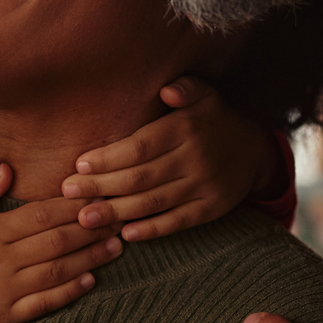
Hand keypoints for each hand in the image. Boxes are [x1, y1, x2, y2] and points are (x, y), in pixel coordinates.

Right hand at [0, 164, 121, 322]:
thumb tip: (8, 167)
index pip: (41, 214)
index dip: (73, 206)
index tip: (97, 196)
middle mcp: (1, 260)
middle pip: (56, 241)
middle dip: (90, 228)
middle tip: (118, 217)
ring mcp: (5, 290)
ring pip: (56, 271)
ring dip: (90, 258)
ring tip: (115, 245)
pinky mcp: (6, 316)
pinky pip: (44, 304)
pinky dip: (69, 292)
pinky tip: (90, 281)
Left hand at [63, 77, 277, 240]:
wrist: (254, 150)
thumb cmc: (212, 119)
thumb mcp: (204, 94)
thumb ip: (185, 88)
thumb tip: (167, 90)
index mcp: (186, 128)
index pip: (140, 147)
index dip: (108, 158)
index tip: (79, 165)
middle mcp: (195, 158)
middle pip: (140, 177)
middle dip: (101, 187)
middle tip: (69, 193)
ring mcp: (204, 186)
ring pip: (154, 202)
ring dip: (116, 212)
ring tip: (85, 218)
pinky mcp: (211, 209)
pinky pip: (177, 222)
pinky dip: (151, 230)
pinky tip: (124, 233)